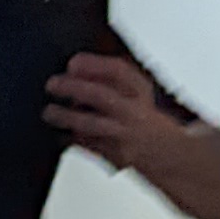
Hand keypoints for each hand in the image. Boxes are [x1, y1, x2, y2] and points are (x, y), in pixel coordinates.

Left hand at [44, 46, 193, 180]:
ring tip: (49, 112)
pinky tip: (62, 134)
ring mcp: (125, 135)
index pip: (119, 71)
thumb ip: (108, 80)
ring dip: (68, 117)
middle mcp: (134, 112)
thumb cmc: (144, 119)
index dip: (94, 65)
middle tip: (53, 84)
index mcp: (140, 91)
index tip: (73, 62)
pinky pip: (90, 146)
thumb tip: (73, 69)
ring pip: (93, 125)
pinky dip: (73, 139)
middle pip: (102, 96)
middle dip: (74, 88)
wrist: (169, 155)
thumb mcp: (135, 93)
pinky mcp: (116, 156)